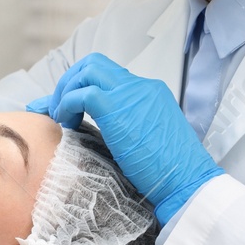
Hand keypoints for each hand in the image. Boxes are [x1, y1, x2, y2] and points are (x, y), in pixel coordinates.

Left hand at [27, 52, 223, 224]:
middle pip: (94, 64)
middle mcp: (140, 86)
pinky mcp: (117, 108)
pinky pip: (81, 94)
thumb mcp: (148, 137)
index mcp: (149, 92)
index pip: (108, 76)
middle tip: (57, 108)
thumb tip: (104, 128)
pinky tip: (66, 123)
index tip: (65, 106)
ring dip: (65, 91)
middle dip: (69, 82)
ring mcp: (130, 94)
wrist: (187, 180)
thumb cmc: (169, 171)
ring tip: (60, 117)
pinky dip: (66, 104)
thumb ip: (128, 124)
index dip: (82, 87)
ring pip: (86, 71)